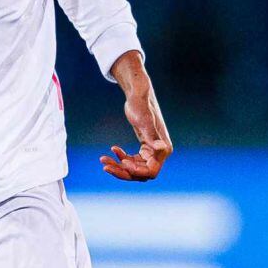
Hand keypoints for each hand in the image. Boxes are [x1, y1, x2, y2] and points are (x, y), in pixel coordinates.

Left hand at [100, 51, 172, 181]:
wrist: (138, 94)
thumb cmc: (141, 104)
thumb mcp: (145, 121)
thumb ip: (153, 137)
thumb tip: (163, 148)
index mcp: (163, 149)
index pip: (151, 171)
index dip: (136, 171)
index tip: (122, 163)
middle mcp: (159, 152)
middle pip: (141, 173)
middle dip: (123, 171)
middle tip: (105, 166)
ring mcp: (151, 151)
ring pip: (134, 168)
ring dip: (119, 166)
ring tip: (103, 160)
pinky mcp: (143, 148)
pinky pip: (132, 160)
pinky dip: (121, 158)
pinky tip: (113, 149)